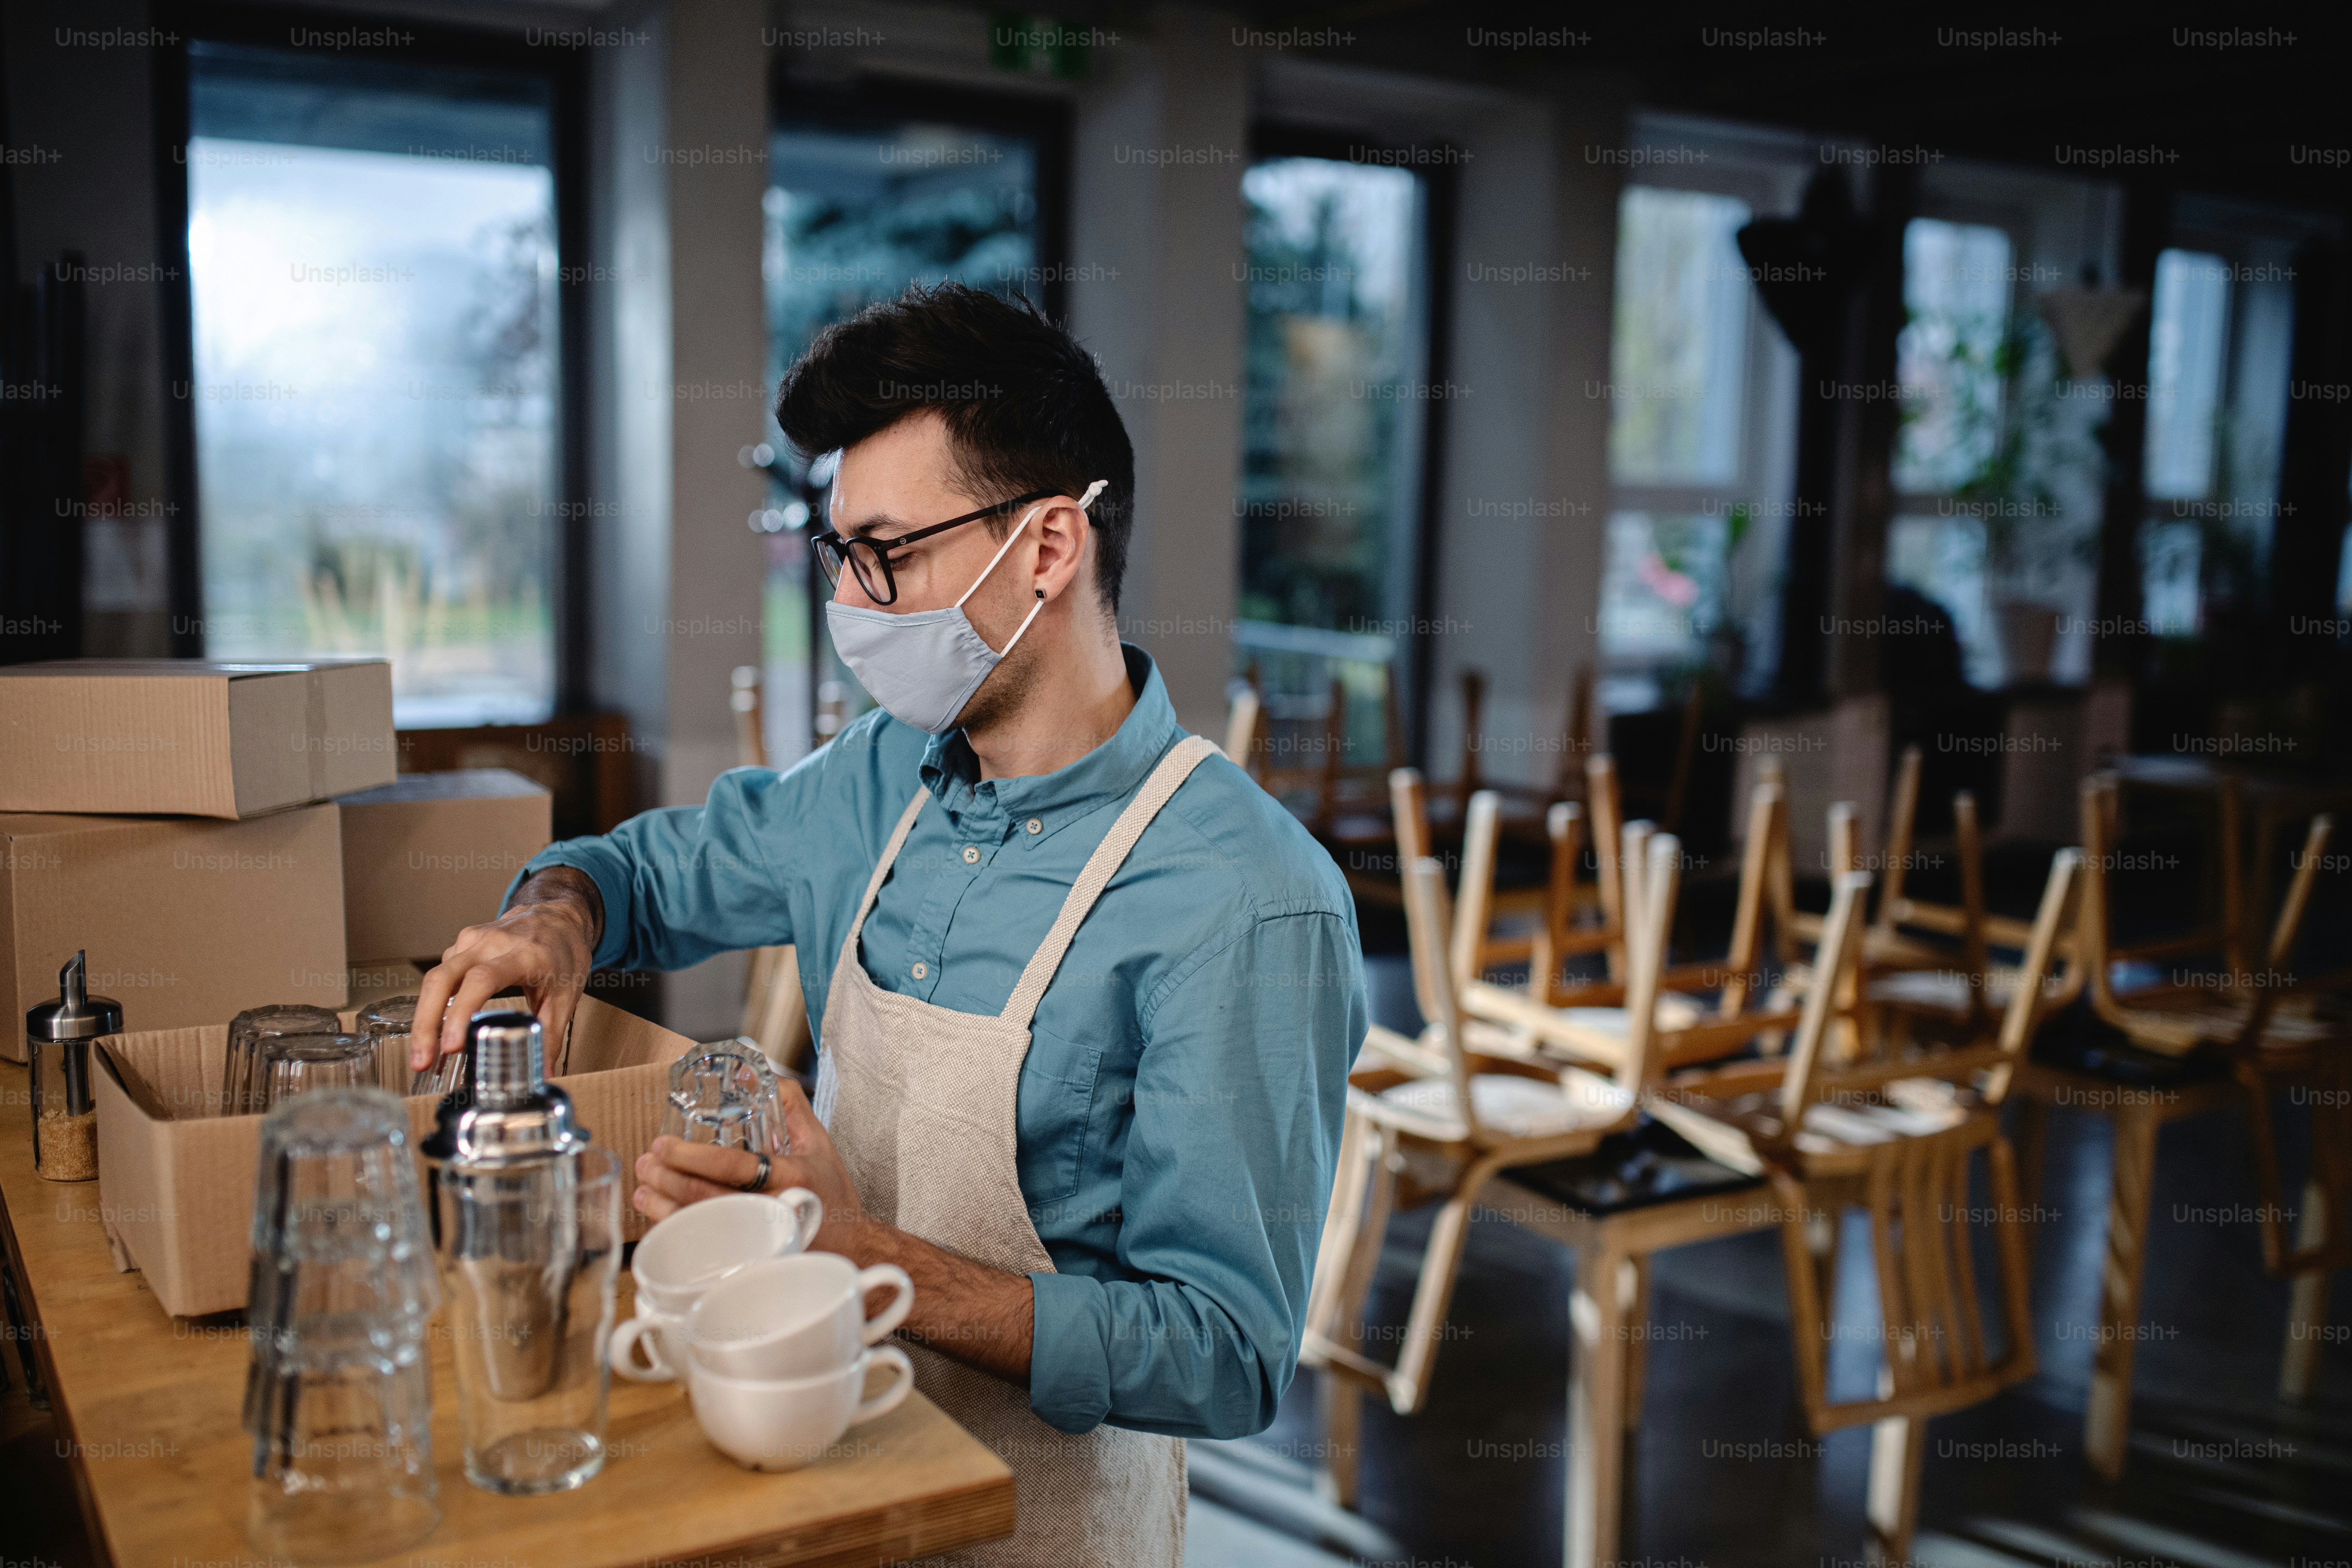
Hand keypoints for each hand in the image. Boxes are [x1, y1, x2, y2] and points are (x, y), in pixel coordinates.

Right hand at [412, 867, 600, 1069]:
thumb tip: (542, 1076)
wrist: (559, 917)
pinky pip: (442, 974)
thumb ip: (551, 1036)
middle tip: (421, 1061)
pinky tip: (436, 1030)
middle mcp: (492, 943)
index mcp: (523, 955)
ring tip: (423, 1057)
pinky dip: (435, 1003)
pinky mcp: (462, 943)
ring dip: (425, 1018)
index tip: (450, 1046)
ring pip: (436, 978)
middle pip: (443, 979)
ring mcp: (473, 939)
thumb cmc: (563, 954)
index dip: (461, 1013)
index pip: (482, 980)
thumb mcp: (566, 995)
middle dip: (426, 1023)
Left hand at [633, 1081, 872, 1256]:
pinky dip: (680, 1233)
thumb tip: (756, 1073)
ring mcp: (760, 1240)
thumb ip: (790, 1105)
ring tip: (643, 1189)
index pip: (733, 1166)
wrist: (851, 1244)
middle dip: (669, 1179)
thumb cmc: (832, 1191)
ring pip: (702, 1227)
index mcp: (789, 1176)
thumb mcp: (818, 1141)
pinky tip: (662, 1219)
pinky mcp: (751, 1262)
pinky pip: (706, 1250)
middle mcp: (773, 1209)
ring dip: (664, 1208)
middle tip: (646, 1164)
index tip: (663, 1145)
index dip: (692, 1157)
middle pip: (709, 1198)